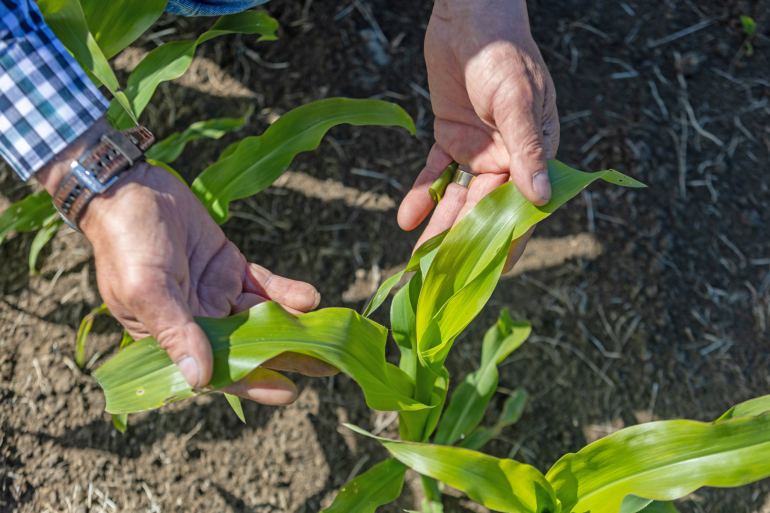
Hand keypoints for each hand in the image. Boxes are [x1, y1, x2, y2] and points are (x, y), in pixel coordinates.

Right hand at [37, 121, 335, 405]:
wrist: (131, 188)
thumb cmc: (127, 242)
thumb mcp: (147, 289)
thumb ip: (176, 332)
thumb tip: (199, 378)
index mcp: (172, 338)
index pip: (218, 371)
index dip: (254, 383)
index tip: (289, 393)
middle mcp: (199, 321)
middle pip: (249, 348)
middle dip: (287, 357)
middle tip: (329, 365)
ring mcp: (218, 293)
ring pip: (263, 318)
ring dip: (295, 325)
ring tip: (329, 333)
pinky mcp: (232, 268)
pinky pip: (265, 286)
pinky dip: (287, 292)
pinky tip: (310, 297)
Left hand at [398, 0, 558, 261]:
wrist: (468, 16)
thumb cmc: (503, 53)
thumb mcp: (517, 102)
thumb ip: (527, 151)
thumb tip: (541, 199)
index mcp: (534, 154)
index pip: (521, 208)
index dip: (505, 242)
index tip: (486, 276)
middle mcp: (507, 159)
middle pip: (484, 210)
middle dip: (461, 242)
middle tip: (439, 276)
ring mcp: (477, 150)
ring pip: (457, 198)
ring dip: (438, 226)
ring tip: (416, 260)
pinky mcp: (449, 137)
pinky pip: (434, 173)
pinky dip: (421, 193)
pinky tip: (406, 218)